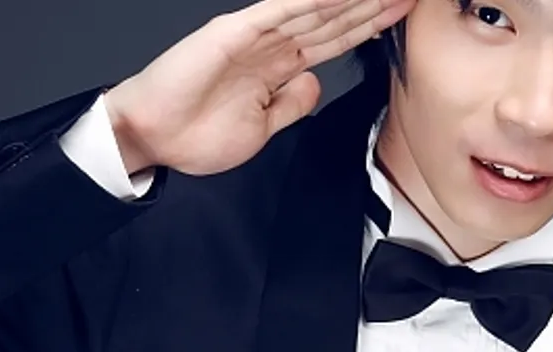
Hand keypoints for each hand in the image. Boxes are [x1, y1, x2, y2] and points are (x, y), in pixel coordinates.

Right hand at [104, 0, 414, 175]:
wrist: (154, 138)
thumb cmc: (196, 134)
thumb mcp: (263, 127)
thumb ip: (291, 104)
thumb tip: (315, 84)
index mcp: (278, 67)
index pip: (334, 41)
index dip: (367, 27)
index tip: (398, 15)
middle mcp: (271, 46)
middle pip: (332, 20)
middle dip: (370, 6)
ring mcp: (254, 35)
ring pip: (312, 9)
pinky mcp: (233, 32)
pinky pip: (277, 11)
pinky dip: (307, 1)